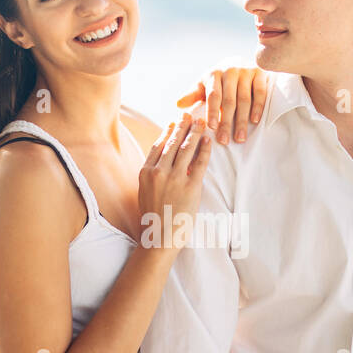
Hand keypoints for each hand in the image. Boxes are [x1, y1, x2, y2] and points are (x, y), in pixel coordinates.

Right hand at [137, 113, 211, 252]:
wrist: (159, 237)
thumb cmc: (152, 218)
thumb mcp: (144, 192)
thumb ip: (151, 176)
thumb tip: (160, 162)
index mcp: (146, 172)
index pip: (158, 146)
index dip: (167, 132)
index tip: (173, 122)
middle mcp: (159, 172)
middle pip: (173, 143)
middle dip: (182, 126)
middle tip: (189, 115)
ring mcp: (175, 178)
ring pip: (186, 149)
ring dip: (195, 132)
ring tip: (201, 122)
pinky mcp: (190, 186)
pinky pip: (200, 163)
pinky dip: (205, 149)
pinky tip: (208, 140)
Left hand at [176, 66, 268, 145]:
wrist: (238, 61)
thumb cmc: (218, 80)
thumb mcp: (204, 84)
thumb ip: (193, 95)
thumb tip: (178, 104)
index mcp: (213, 74)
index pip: (213, 95)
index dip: (212, 112)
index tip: (212, 129)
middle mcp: (229, 71)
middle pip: (229, 100)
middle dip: (226, 122)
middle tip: (224, 141)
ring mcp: (245, 71)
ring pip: (244, 99)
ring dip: (242, 120)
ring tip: (239, 138)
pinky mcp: (259, 73)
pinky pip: (260, 92)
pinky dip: (258, 107)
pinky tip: (255, 121)